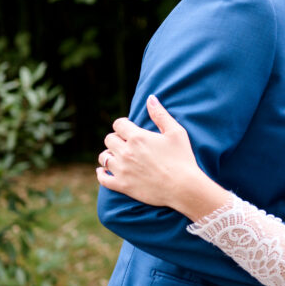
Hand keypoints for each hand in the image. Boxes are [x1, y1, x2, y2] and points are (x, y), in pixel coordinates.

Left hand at [97, 96, 226, 217]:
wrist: (183, 187)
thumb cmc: (182, 158)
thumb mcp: (176, 132)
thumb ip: (160, 114)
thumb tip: (150, 98)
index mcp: (137, 137)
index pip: (118, 124)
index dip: (123, 125)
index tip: (128, 129)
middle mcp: (126, 152)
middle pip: (109, 139)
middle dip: (116, 139)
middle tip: (125, 143)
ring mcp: (122, 170)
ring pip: (103, 157)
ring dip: (109, 154)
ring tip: (116, 156)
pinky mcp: (122, 185)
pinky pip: (103, 179)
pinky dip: (101, 174)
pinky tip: (104, 171)